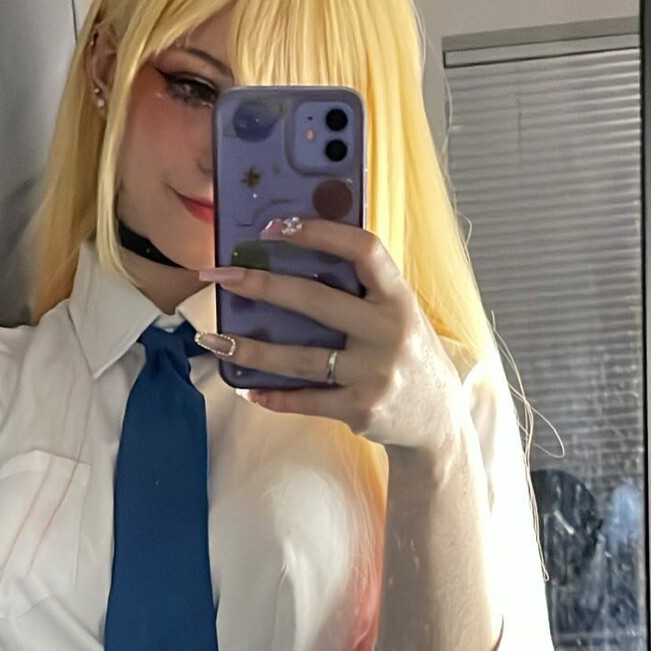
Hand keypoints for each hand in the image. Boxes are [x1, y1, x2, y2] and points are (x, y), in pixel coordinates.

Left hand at [196, 216, 464, 462]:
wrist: (438, 423)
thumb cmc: (408, 356)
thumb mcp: (401, 315)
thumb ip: (363, 292)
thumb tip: (297, 258)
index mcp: (399, 298)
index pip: (362, 250)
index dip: (319, 232)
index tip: (275, 227)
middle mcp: (389, 332)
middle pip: (315, 301)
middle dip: (261, 286)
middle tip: (220, 277)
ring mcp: (375, 374)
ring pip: (299, 359)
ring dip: (249, 351)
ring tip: (212, 340)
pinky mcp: (361, 409)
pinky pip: (306, 400)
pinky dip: (273, 396)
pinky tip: (246, 388)